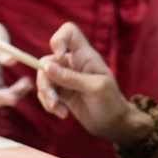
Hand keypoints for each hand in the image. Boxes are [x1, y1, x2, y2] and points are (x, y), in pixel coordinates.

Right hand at [36, 22, 133, 140]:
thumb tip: (47, 68)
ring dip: (46, 95)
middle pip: (47, 61)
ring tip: (58, 110)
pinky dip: (49, 104)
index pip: (69, 32)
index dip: (59, 38)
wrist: (113, 124)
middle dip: (45, 81)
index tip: (58, 56)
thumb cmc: (111, 102)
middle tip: (53, 101)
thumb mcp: (95, 88)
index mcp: (85, 55)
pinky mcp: (61, 93)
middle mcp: (73, 63)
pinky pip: (46, 93)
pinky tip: (62, 113)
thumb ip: (71, 78)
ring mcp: (66, 78)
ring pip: (44, 78)